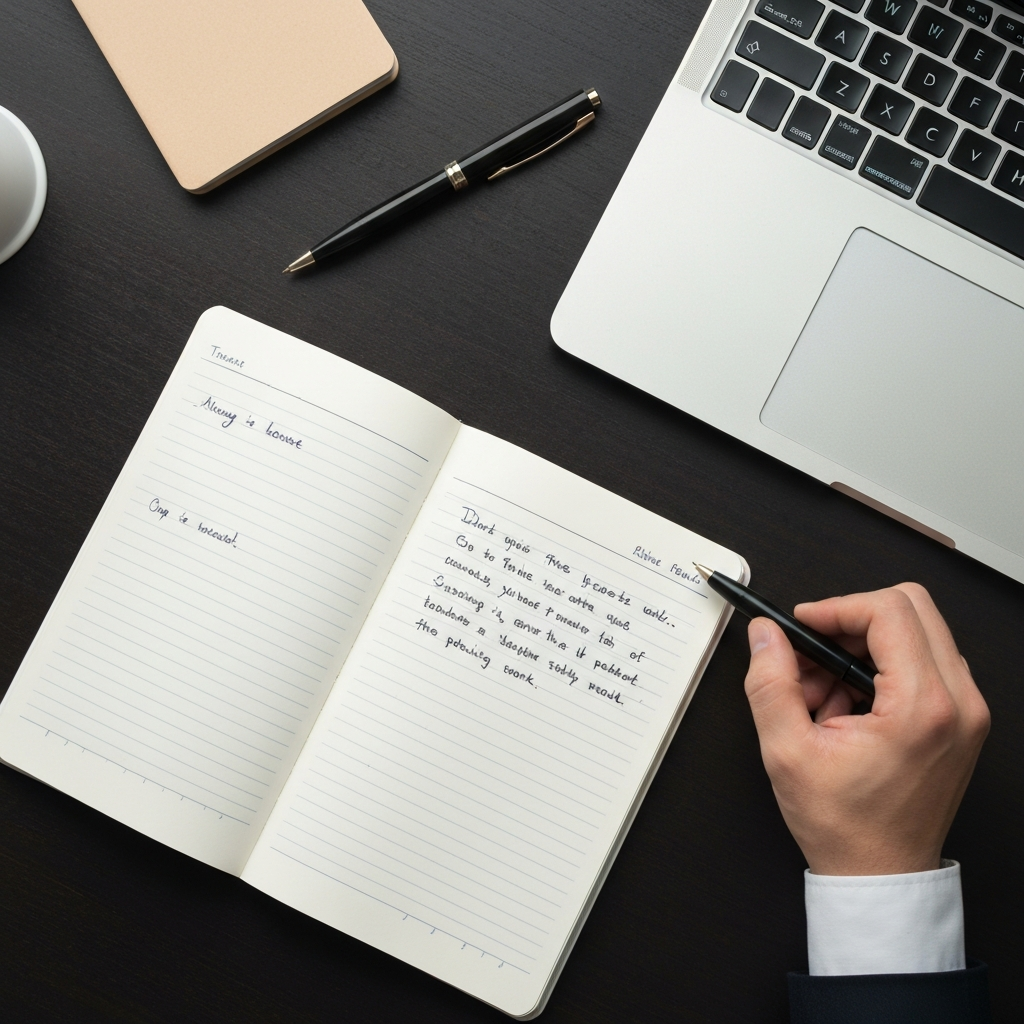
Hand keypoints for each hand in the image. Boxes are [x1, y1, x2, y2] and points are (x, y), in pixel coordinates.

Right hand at [744, 583, 989, 874]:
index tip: (802, 624)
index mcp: (924, 707)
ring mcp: (967, 711)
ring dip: (863, 647)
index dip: (836, 607)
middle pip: (911, 608)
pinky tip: (846, 707)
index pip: (889, 611)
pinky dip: (880, 668)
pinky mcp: (961, 719)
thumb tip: (766, 635)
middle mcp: (959, 703)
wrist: (882, 874)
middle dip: (850, 620)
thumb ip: (770, 683)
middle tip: (812, 650)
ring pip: (916, 632)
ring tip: (823, 695)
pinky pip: (923, 662)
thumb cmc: (845, 826)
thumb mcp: (787, 752)